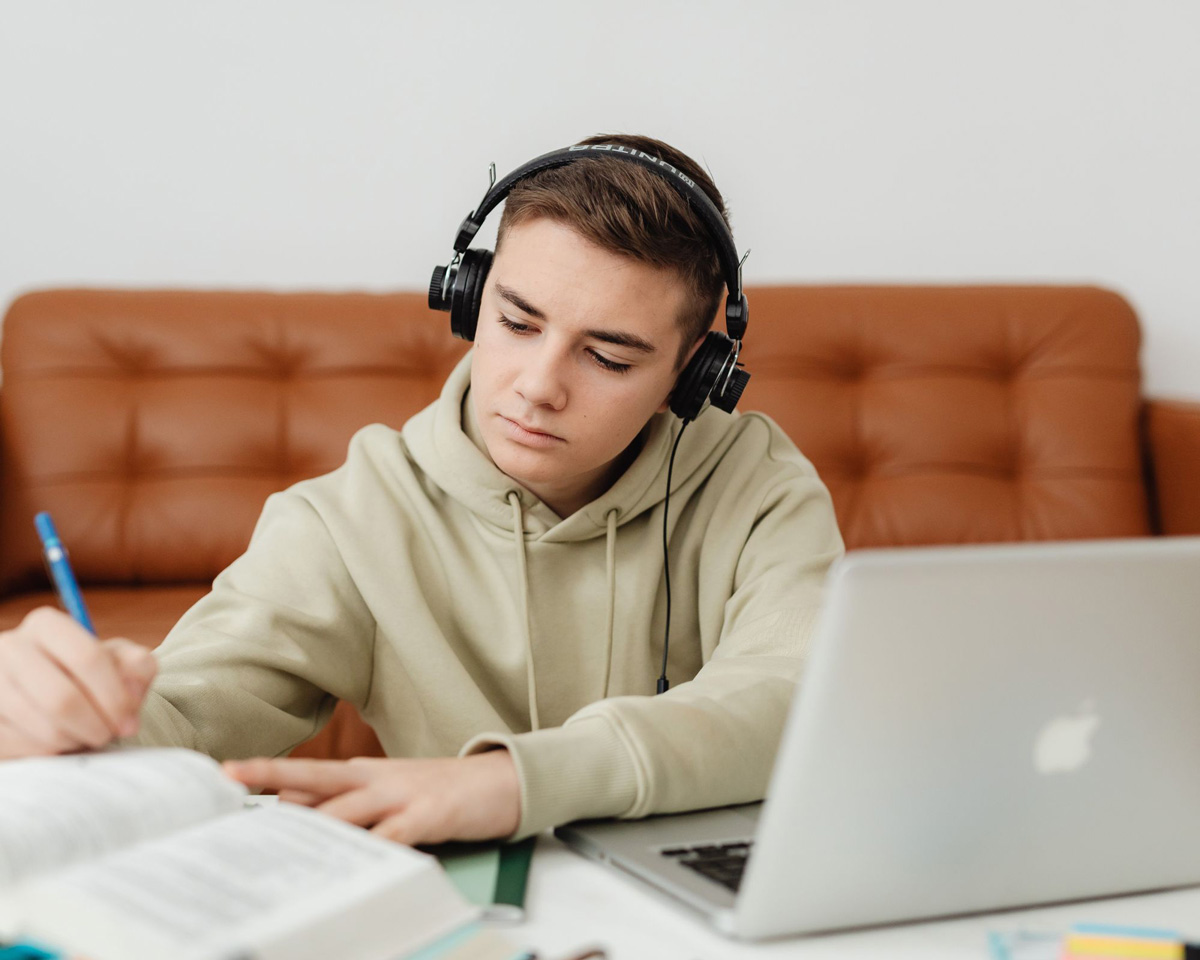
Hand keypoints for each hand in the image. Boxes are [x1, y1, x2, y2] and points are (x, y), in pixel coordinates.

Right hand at [0, 606, 157, 758]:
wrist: (51, 692)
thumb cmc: (91, 675)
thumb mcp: (121, 661)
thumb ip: (138, 667)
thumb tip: (130, 694)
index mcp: (46, 625)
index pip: (88, 658)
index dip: (115, 697)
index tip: (129, 721)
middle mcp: (9, 648)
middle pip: (62, 699)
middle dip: (96, 726)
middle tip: (109, 734)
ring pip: (42, 729)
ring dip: (76, 741)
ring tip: (86, 735)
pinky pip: (22, 749)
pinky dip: (51, 753)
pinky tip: (61, 741)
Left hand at [222, 750, 521, 844]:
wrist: (502, 781)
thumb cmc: (441, 793)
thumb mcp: (389, 792)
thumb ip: (346, 802)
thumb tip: (292, 810)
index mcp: (363, 774)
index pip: (306, 776)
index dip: (266, 777)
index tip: (225, 776)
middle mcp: (377, 779)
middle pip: (316, 775)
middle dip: (272, 775)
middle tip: (230, 773)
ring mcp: (404, 793)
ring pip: (349, 806)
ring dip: (312, 819)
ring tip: (277, 834)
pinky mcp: (431, 812)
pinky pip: (397, 833)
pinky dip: (376, 846)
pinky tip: (356, 857)